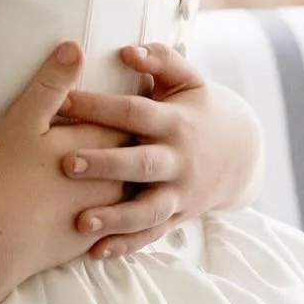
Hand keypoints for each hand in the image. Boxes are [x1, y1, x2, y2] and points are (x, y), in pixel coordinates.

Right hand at [0, 42, 129, 288]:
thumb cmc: (7, 175)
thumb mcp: (23, 120)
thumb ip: (52, 83)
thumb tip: (75, 48)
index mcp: (100, 144)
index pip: (132, 117)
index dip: (135, 103)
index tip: (141, 93)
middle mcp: (115, 179)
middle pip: (139, 152)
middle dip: (142, 139)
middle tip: (142, 129)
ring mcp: (107, 213)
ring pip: (136, 190)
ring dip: (137, 178)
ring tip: (134, 169)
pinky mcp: (95, 240)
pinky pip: (121, 224)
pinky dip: (124, 214)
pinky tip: (117, 211)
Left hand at [56, 42, 263, 259]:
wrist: (242, 153)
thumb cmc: (198, 107)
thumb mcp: (188, 79)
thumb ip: (160, 60)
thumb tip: (127, 51)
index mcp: (176, 122)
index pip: (135, 112)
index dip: (100, 106)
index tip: (60, 101)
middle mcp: (179, 160)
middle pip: (141, 164)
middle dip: (105, 165)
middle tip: (66, 163)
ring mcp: (180, 193)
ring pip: (148, 210)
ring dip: (115, 217)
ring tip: (80, 222)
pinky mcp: (177, 217)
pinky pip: (151, 235)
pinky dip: (126, 245)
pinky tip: (96, 253)